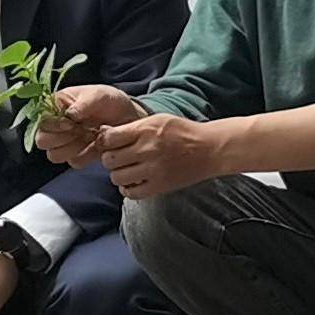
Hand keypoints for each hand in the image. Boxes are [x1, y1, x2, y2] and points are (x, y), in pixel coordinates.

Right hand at [36, 83, 142, 165]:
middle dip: (60, 138)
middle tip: (79, 131)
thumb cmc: (109, 100)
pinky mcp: (78, 155)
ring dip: (72, 148)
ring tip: (89, 137)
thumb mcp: (98, 96)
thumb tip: (69, 115)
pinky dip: (86, 156)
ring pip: (54, 155)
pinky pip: (74, 162)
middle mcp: (55, 125)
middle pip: (42, 141)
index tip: (70, 123)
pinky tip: (97, 145)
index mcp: (55, 106)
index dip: (53, 124)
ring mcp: (65, 142)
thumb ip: (83, 105)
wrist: (128, 116)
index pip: (40, 120)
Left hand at [96, 112, 225, 199]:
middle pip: (109, 159)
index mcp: (145, 130)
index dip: (105, 141)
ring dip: (118, 174)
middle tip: (119, 158)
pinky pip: (131, 193)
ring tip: (127, 170)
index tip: (111, 143)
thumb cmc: (182, 132)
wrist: (209, 149)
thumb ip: (132, 127)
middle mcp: (147, 150)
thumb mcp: (157, 120)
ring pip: (117, 177)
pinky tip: (134, 182)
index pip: (109, 138)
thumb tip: (104, 132)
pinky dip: (127, 189)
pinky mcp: (159, 186)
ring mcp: (153, 170)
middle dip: (110, 159)